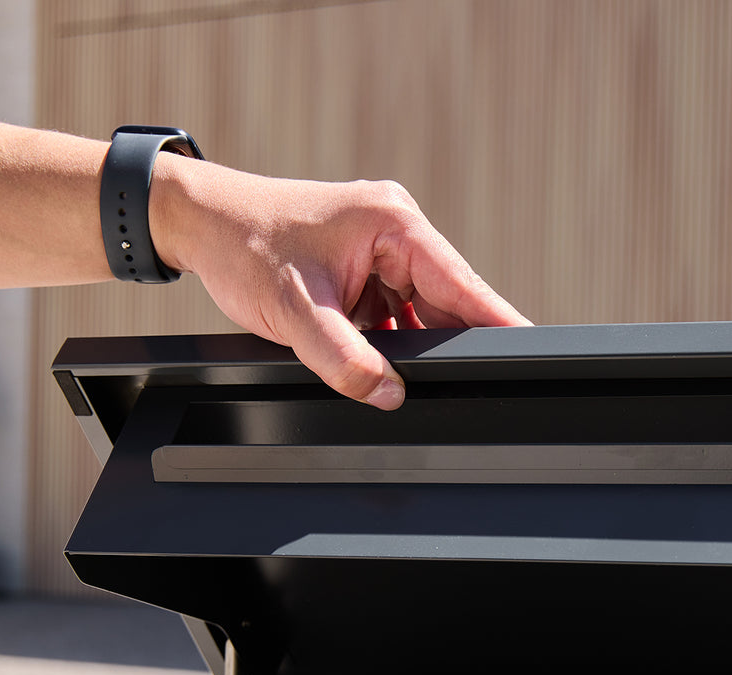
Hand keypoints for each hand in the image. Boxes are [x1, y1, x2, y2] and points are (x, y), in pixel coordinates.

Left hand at [151, 160, 528, 408]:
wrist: (200, 223)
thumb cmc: (244, 245)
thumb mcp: (295, 311)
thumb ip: (345, 359)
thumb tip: (389, 395)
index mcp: (393, 223)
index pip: (462, 283)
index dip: (497, 320)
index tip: (531, 347)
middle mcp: (396, 230)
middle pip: (447, 301)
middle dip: (446, 343)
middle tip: (454, 382)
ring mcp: (382, 250)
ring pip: (421, 312)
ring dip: (410, 344)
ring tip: (390, 366)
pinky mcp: (366, 268)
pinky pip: (395, 313)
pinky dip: (388, 339)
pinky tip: (376, 358)